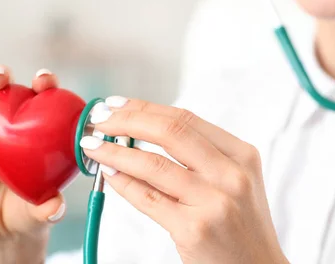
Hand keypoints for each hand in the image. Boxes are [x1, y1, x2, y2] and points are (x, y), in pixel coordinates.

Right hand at [0, 66, 65, 261]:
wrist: (3, 226)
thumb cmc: (31, 202)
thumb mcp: (44, 205)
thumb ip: (50, 206)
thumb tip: (55, 208)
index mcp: (35, 120)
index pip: (41, 92)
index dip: (43, 81)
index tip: (44, 80)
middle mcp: (6, 120)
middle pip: (0, 88)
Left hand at [80, 97, 289, 263]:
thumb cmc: (241, 226)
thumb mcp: (234, 181)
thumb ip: (201, 156)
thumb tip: (143, 133)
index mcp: (241, 155)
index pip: (185, 119)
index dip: (145, 108)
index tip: (118, 105)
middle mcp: (231, 174)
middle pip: (169, 132)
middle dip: (127, 121)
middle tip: (100, 120)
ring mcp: (213, 202)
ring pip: (152, 164)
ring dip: (115, 151)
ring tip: (93, 146)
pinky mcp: (193, 229)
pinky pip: (147, 198)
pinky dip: (123, 182)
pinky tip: (110, 173)